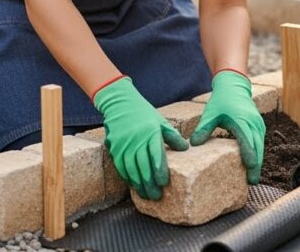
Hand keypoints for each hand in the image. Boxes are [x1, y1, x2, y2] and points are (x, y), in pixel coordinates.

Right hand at [93, 76, 188, 199]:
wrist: (120, 103)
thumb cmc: (144, 113)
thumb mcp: (161, 121)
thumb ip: (172, 136)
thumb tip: (185, 149)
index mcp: (151, 132)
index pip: (156, 155)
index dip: (160, 171)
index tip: (164, 182)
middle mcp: (137, 139)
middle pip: (144, 166)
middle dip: (150, 183)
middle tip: (157, 196)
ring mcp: (124, 144)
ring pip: (131, 169)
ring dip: (139, 184)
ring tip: (146, 195)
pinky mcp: (114, 148)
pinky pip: (121, 167)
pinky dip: (128, 178)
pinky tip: (134, 185)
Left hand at [190, 70, 264, 183]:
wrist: (234, 86)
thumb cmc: (221, 100)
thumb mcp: (210, 113)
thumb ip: (203, 129)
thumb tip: (193, 145)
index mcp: (241, 121)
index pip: (247, 141)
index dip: (249, 156)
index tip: (249, 169)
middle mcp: (253, 124)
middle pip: (257, 148)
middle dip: (256, 165)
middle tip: (252, 181)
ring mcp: (258, 125)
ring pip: (261, 146)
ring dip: (258, 161)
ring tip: (253, 178)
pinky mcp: (259, 126)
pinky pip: (260, 143)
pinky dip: (258, 154)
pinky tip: (253, 165)